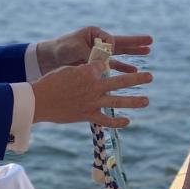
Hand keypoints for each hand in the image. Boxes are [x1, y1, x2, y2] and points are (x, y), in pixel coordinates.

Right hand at [31, 62, 150, 126]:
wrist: (39, 101)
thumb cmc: (50, 83)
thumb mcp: (67, 69)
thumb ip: (84, 70)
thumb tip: (96, 70)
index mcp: (89, 71)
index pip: (106, 66)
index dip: (107, 66)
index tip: (108, 66)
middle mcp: (94, 86)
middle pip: (120, 81)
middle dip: (137, 79)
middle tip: (150, 77)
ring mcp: (92, 101)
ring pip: (118, 101)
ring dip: (134, 101)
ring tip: (147, 101)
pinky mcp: (88, 115)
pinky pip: (106, 120)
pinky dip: (117, 122)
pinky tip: (128, 121)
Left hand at [37, 27, 151, 73]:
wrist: (48, 59)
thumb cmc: (60, 49)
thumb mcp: (75, 49)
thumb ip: (91, 55)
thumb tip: (105, 65)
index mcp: (94, 33)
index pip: (111, 40)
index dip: (111, 49)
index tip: (106, 56)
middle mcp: (98, 41)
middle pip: (121, 42)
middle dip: (135, 43)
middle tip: (151, 41)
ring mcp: (98, 53)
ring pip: (119, 54)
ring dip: (132, 55)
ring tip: (148, 52)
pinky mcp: (95, 64)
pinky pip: (112, 65)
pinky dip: (122, 68)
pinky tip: (132, 70)